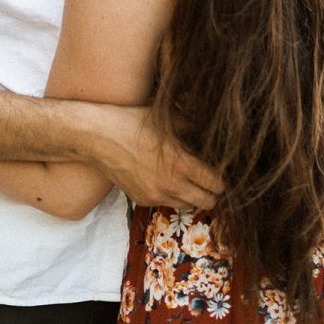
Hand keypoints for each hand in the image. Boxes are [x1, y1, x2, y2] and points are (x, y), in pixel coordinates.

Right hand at [95, 106, 222, 209]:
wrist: (98, 137)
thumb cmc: (132, 122)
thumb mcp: (166, 117)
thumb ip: (193, 124)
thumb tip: (212, 126)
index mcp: (180, 163)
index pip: (215, 183)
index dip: (224, 178)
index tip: (225, 170)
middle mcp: (170, 185)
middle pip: (207, 202)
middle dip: (213, 192)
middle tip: (214, 180)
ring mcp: (155, 196)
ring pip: (187, 206)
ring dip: (194, 196)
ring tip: (193, 179)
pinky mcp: (142, 200)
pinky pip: (167, 203)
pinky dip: (173, 196)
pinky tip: (170, 179)